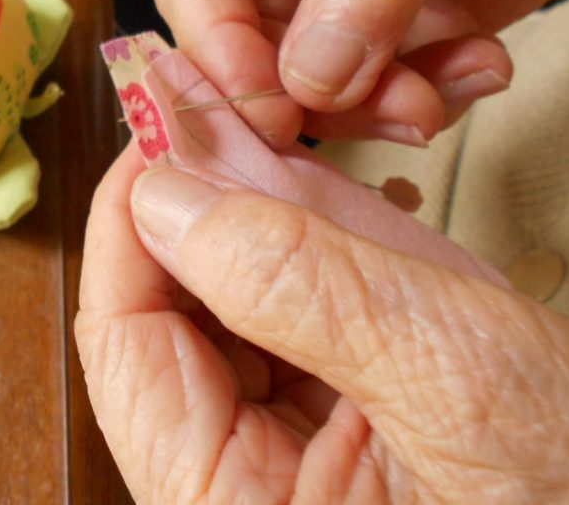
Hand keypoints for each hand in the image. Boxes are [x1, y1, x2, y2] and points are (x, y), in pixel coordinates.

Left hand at [75, 148, 568, 503]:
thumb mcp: (444, 377)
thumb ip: (295, 286)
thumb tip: (162, 192)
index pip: (124, 340)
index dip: (131, 213)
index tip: (161, 118)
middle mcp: (235, 485)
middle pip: (167, 312)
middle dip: (199, 195)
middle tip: (224, 100)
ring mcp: (283, 458)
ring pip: (227, 302)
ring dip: (251, 208)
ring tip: (273, 125)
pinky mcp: (333, 426)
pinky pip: (289, 317)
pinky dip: (306, 243)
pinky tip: (336, 193)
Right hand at [155, 0, 568, 148]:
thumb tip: (309, 74)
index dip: (216, 40)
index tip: (272, 102)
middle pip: (237, 40)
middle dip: (311, 91)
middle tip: (394, 107)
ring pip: (295, 85)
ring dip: (371, 106)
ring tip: (442, 90)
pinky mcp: (356, 37)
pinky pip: (356, 98)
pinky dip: (414, 101)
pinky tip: (471, 63)